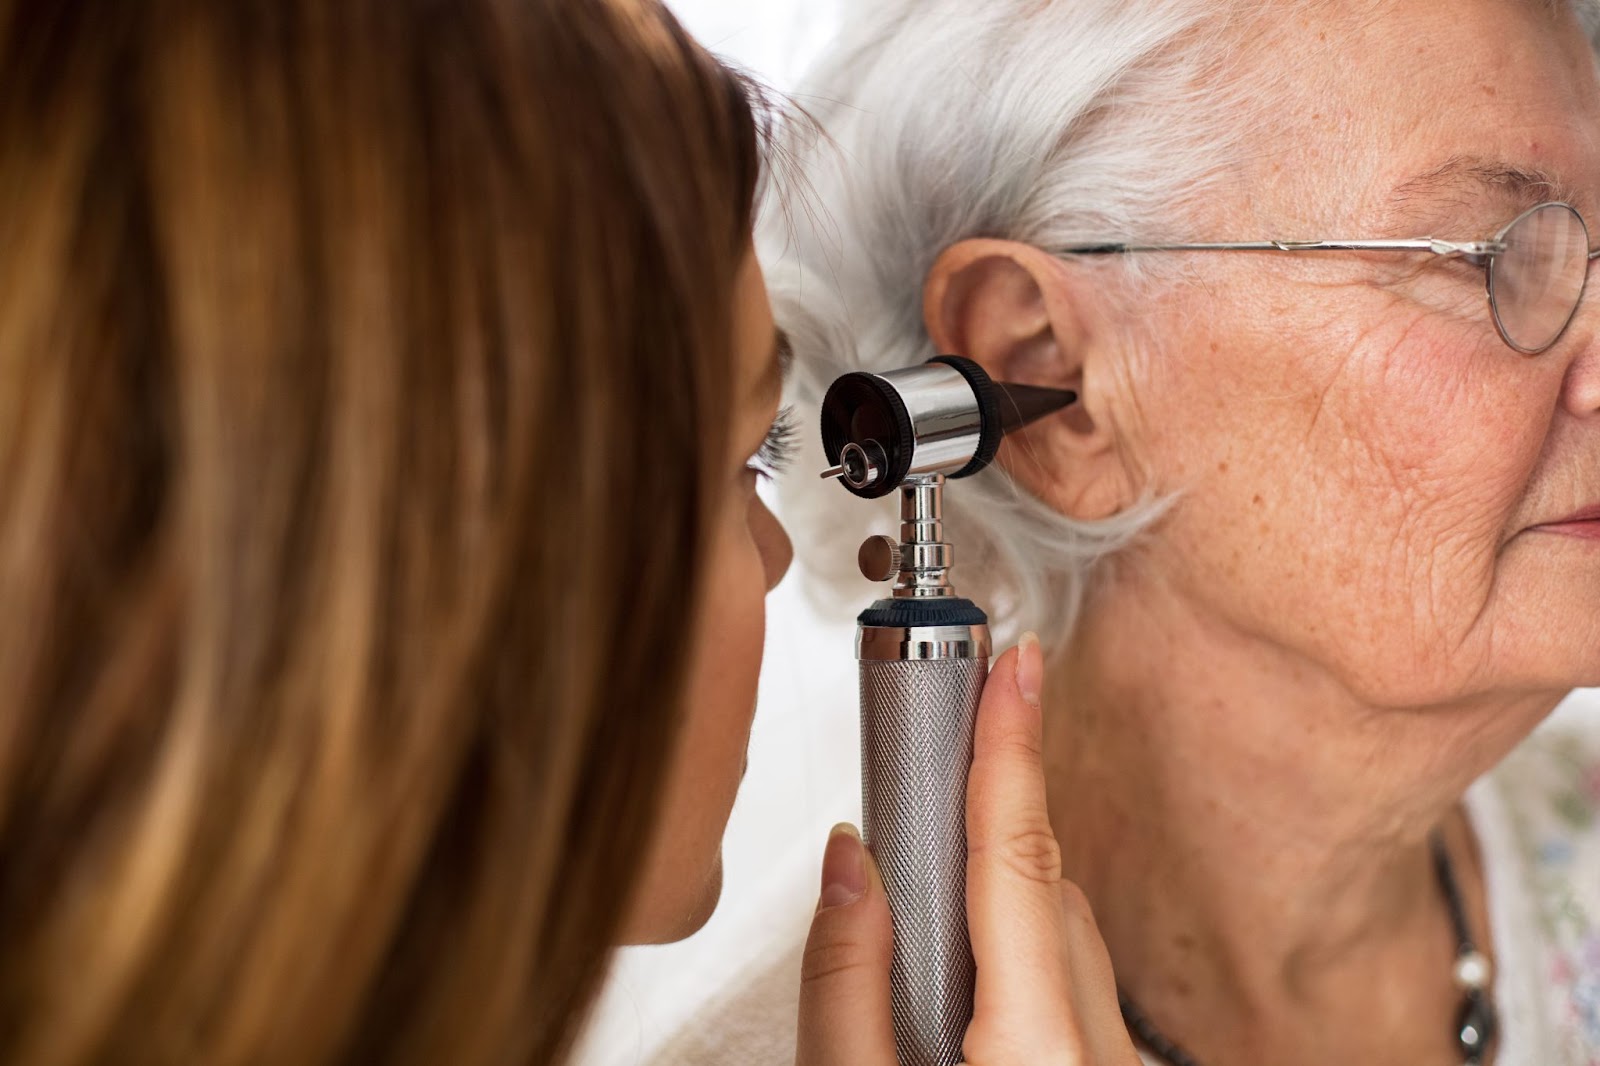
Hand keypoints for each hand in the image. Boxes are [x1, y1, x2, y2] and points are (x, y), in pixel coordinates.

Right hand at [795, 634, 1141, 1065]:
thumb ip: (843, 983)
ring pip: (1064, 937)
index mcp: (1038, 1047)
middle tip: (929, 760)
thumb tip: (847, 864)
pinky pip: (1076, 985)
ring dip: (998, 897)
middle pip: (1045, 889)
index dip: (1013, 747)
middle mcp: (1099, 1051)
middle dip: (985, 820)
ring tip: (919, 902)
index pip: (1019, 856)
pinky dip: (1021, 954)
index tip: (1018, 665)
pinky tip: (964, 977)